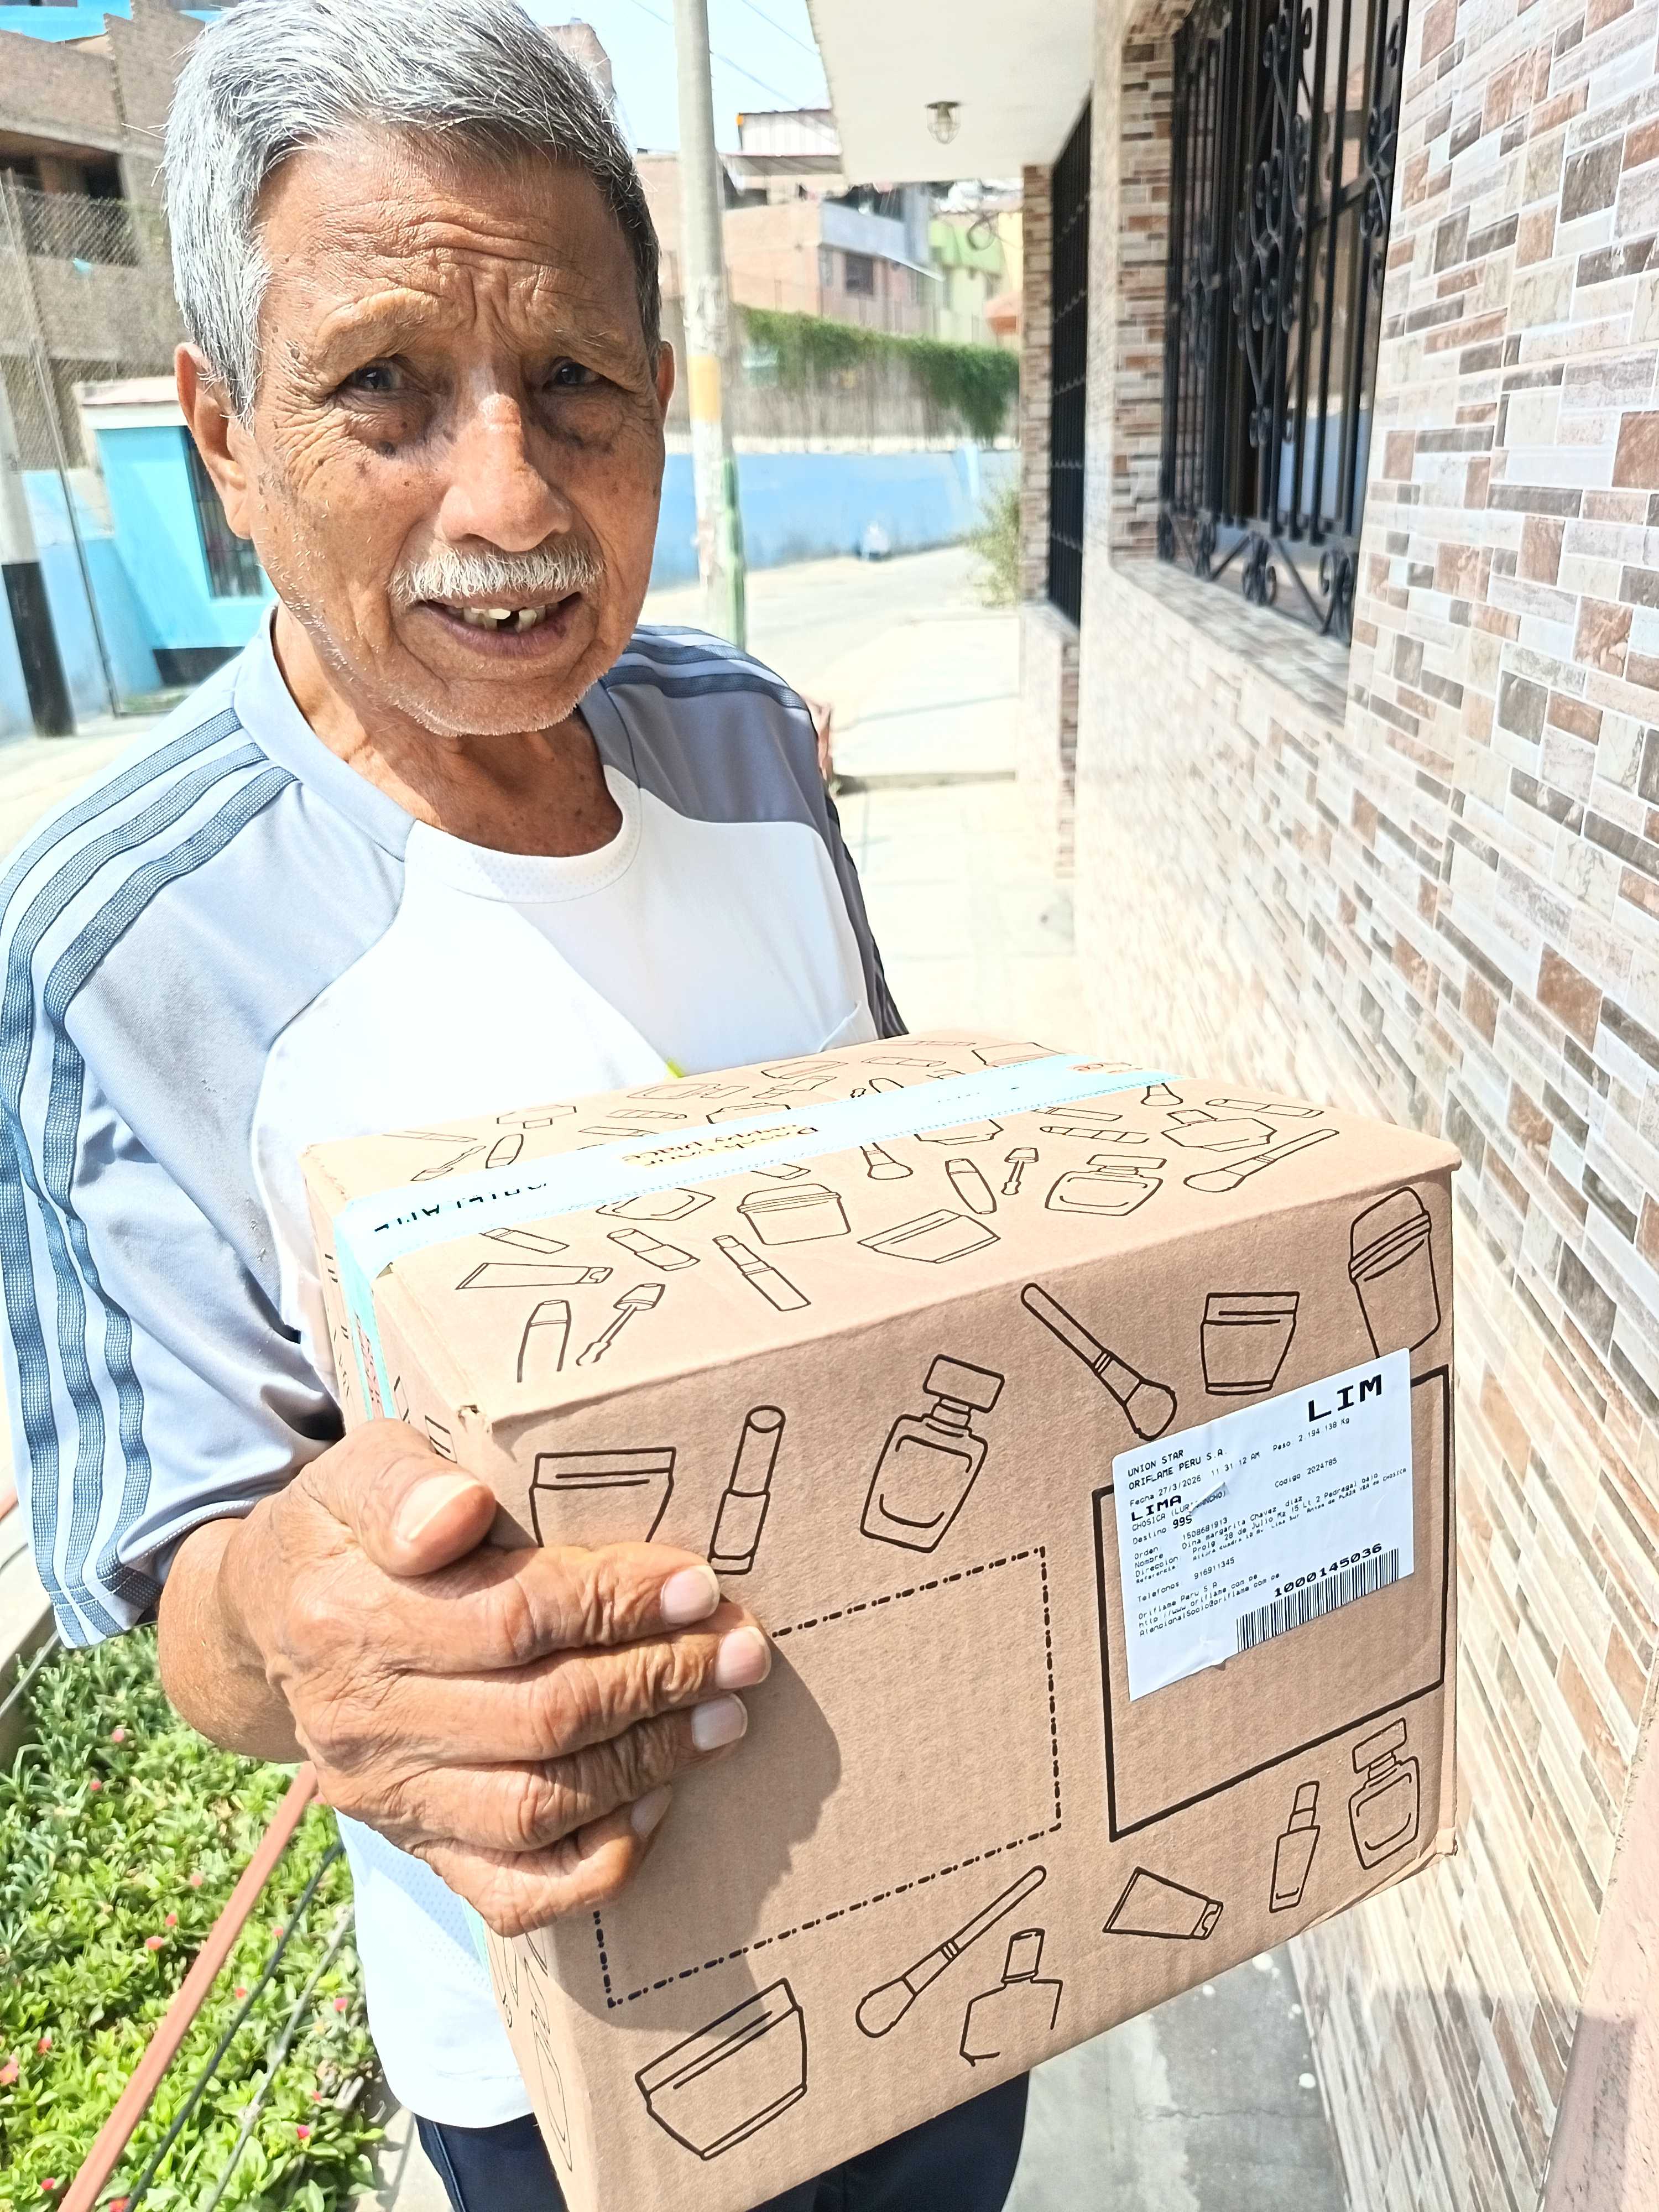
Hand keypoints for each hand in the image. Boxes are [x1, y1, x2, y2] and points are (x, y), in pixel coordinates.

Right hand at [217, 1421, 769, 1934]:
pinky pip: (512, 1892)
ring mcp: (389, 1799)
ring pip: (537, 1808)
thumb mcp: (356, 1469)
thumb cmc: (345, 1529)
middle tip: (742, 1651)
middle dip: (658, 1682)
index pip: (512, 1620)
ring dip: (648, 1764)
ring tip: (727, 1718)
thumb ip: (401, 1485)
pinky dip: (595, 1864)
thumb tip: (459, 1513)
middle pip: (541, 1718)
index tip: (697, 1586)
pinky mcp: (416, 1848)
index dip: (616, 1604)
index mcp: (347, 1618)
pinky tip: (658, 1806)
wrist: (273, 1619)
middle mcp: (363, 1723)